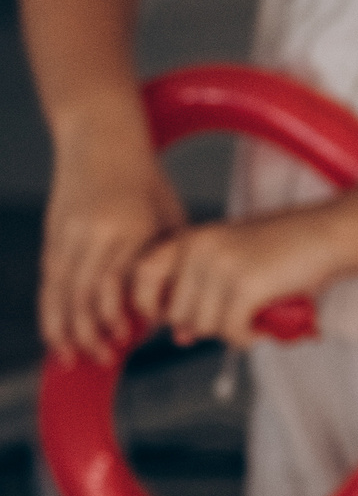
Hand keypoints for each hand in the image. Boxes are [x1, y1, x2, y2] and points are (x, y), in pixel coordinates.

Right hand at [41, 130, 187, 359]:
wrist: (101, 136)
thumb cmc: (146, 178)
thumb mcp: (169, 214)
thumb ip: (167, 257)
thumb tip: (171, 306)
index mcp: (129, 228)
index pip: (119, 285)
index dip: (122, 317)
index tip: (133, 338)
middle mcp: (94, 233)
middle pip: (84, 296)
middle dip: (92, 333)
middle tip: (105, 358)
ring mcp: (67, 233)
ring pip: (59, 292)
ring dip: (64, 330)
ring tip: (73, 357)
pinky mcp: (51, 234)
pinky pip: (48, 280)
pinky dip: (50, 309)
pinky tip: (56, 332)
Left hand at [128, 208, 341, 350]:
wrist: (330, 234)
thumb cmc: (286, 246)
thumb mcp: (233, 255)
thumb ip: (201, 287)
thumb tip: (179, 335)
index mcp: (193, 237)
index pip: (142, 273)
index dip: (149, 303)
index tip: (172, 317)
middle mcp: (201, 249)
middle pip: (175, 312)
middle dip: (202, 324)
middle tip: (232, 318)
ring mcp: (222, 266)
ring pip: (203, 325)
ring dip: (228, 332)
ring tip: (251, 321)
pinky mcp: (246, 286)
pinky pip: (231, 332)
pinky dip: (247, 338)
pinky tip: (261, 329)